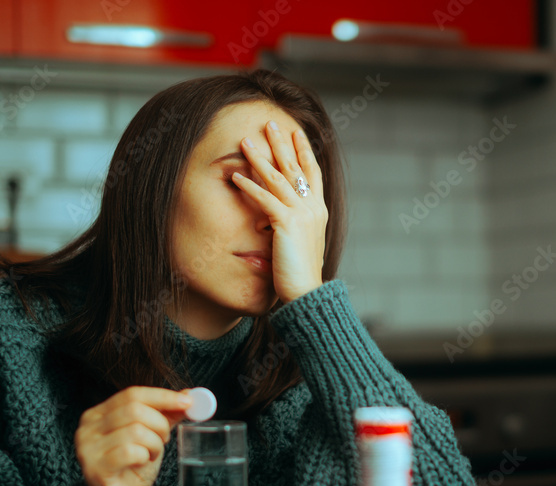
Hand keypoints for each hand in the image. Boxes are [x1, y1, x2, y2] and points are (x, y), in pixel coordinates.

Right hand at [74, 387, 191, 485]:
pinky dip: (145, 456)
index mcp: (97, 415)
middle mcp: (87, 428)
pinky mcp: (95, 469)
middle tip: (165, 439)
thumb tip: (188, 395)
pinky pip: (130, 451)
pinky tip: (142, 464)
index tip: (188, 401)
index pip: (132, 394)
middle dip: (160, 424)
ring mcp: (88, 449)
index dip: (163, 396)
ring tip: (151, 455)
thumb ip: (166, 416)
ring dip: (154, 443)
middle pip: (135, 409)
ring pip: (135, 430)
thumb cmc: (133, 470)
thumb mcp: (151, 437)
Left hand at [232, 121, 327, 302]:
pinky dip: (249, 186)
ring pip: (279, 178)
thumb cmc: (302, 275)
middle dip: (282, 143)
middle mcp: (313, 208)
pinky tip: (236, 176)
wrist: (308, 292)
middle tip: (270, 123)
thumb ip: (294, 228)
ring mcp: (302, 214)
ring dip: (260, 157)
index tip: (296, 133)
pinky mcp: (287, 224)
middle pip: (296, 167)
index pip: (312, 173)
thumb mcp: (302, 244)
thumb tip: (281, 223)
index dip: (304, 151)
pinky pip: (265, 199)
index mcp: (319, 211)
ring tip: (245, 141)